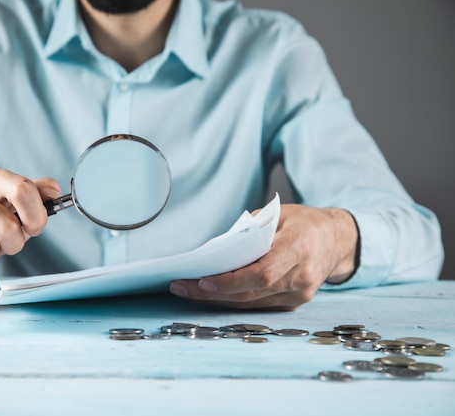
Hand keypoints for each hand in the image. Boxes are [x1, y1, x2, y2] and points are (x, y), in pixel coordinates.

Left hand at [169, 204, 357, 309]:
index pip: (262, 273)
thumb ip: (249, 231)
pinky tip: (211, 293)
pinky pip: (258, 304)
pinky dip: (233, 299)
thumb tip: (217, 249)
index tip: (204, 280)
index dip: (232, 281)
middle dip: (212, 293)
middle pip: (251, 293)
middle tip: (181, 287)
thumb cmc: (304, 223)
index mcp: (299, 247)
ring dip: (217, 299)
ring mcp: (300, 294)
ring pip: (251, 303)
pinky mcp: (295, 303)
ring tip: (187, 291)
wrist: (338, 240)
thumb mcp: (278, 214)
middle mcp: (301, 276)